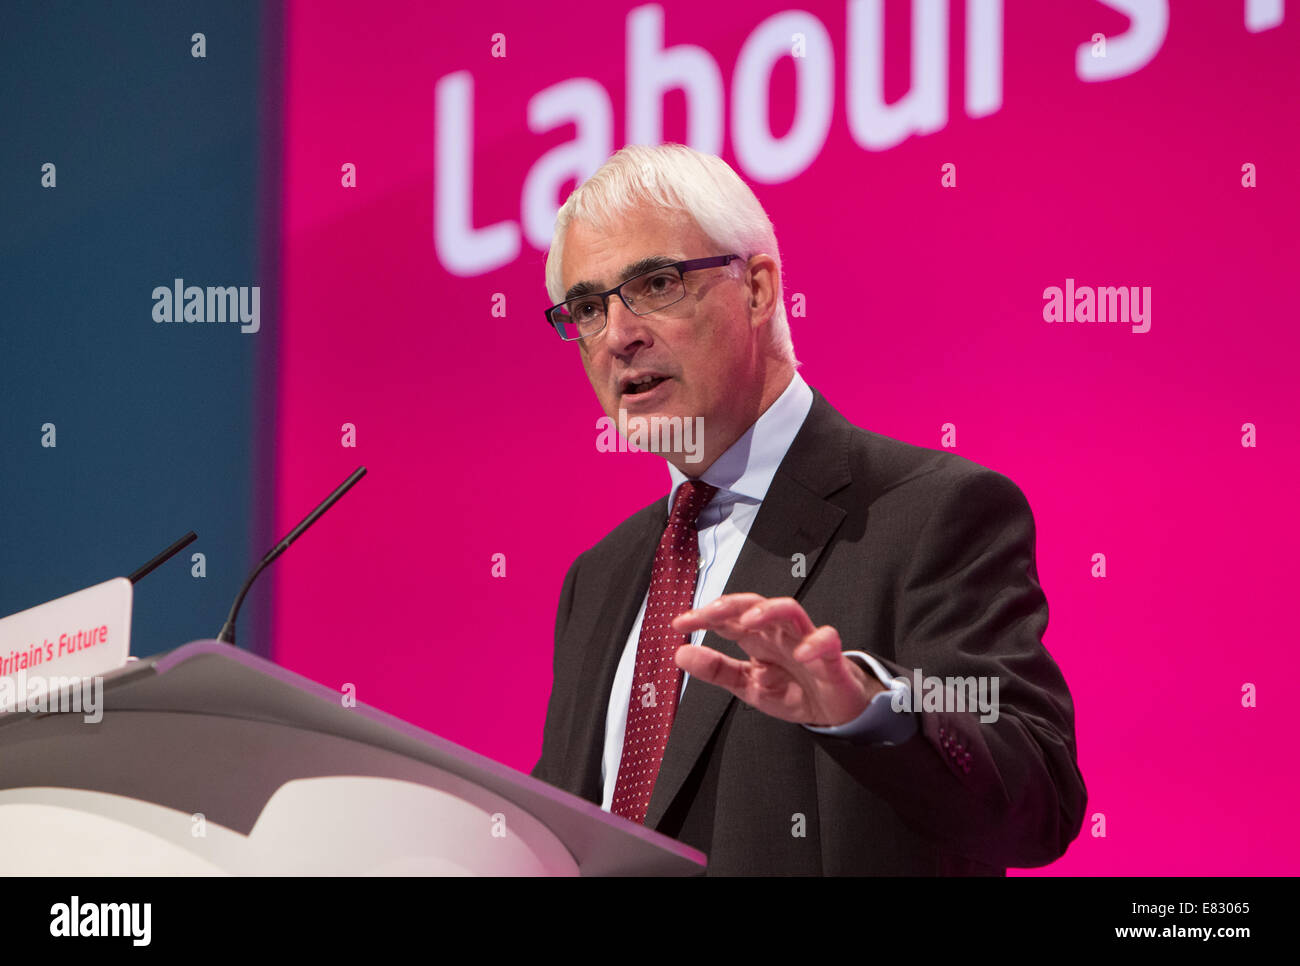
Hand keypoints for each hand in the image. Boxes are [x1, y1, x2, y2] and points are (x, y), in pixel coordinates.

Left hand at [671, 593, 884, 726]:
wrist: (834, 711)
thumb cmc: (794, 690)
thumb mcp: (748, 686)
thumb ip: (716, 670)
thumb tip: (681, 654)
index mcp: (758, 640)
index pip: (728, 618)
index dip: (704, 616)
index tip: (680, 623)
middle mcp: (779, 635)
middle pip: (756, 604)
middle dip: (731, 605)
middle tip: (709, 614)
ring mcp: (805, 642)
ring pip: (790, 611)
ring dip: (768, 611)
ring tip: (748, 621)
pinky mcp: (831, 657)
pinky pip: (826, 640)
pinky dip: (814, 644)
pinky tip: (801, 655)